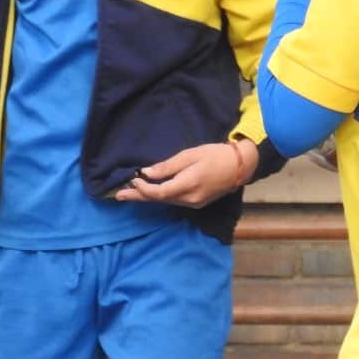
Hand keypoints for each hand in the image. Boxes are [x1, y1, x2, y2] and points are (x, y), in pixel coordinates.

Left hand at [113, 139, 255, 207]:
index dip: (143, 189)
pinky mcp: (197, 203)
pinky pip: (173, 201)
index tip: (132, 179)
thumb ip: (167, 166)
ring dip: (148, 197)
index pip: (159, 193)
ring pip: (166, 201)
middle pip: (159, 200)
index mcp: (188, 185)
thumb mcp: (190, 155)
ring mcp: (194, 204)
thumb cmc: (215, 155)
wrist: (240, 166)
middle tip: (118, 196)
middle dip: (138, 197)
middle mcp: (190, 199)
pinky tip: (150, 193)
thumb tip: (147, 173)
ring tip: (130, 193)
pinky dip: (160, 197)